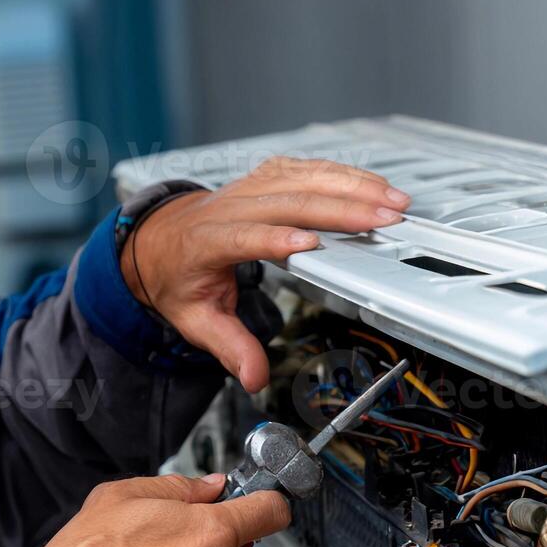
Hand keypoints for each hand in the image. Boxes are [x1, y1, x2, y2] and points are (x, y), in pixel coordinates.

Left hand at [120, 157, 408, 391]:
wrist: (155, 240)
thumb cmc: (175, 277)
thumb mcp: (193, 319)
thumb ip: (228, 346)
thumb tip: (254, 376)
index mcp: (204, 242)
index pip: (241, 236)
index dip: (273, 238)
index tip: (311, 244)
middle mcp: (226, 208)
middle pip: (283, 201)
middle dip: (336, 208)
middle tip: (381, 220)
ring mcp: (245, 189)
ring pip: (298, 178)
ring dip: (348, 185)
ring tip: (390, 199)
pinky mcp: (260, 180)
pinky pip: (300, 169)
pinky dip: (338, 173)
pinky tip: (368, 182)